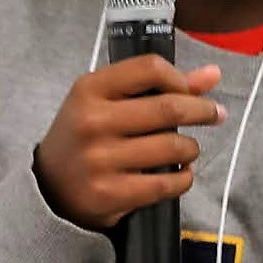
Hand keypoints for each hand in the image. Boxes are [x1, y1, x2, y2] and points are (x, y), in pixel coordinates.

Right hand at [33, 56, 223, 230]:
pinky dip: (184, 178)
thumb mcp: (107, 101)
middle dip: (202, 110)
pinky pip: (165, 184)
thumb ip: (157, 86)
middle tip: (215, 115)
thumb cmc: (85, 134)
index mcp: (90, 89)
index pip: (150, 68)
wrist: (47, 186)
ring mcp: (100, 160)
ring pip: (172, 147)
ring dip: (191, 148)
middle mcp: (93, 122)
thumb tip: (213, 75)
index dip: (180, 78)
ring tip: (188, 149)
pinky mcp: (109, 194)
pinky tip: (182, 173)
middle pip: (168, 107)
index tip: (191, 90)